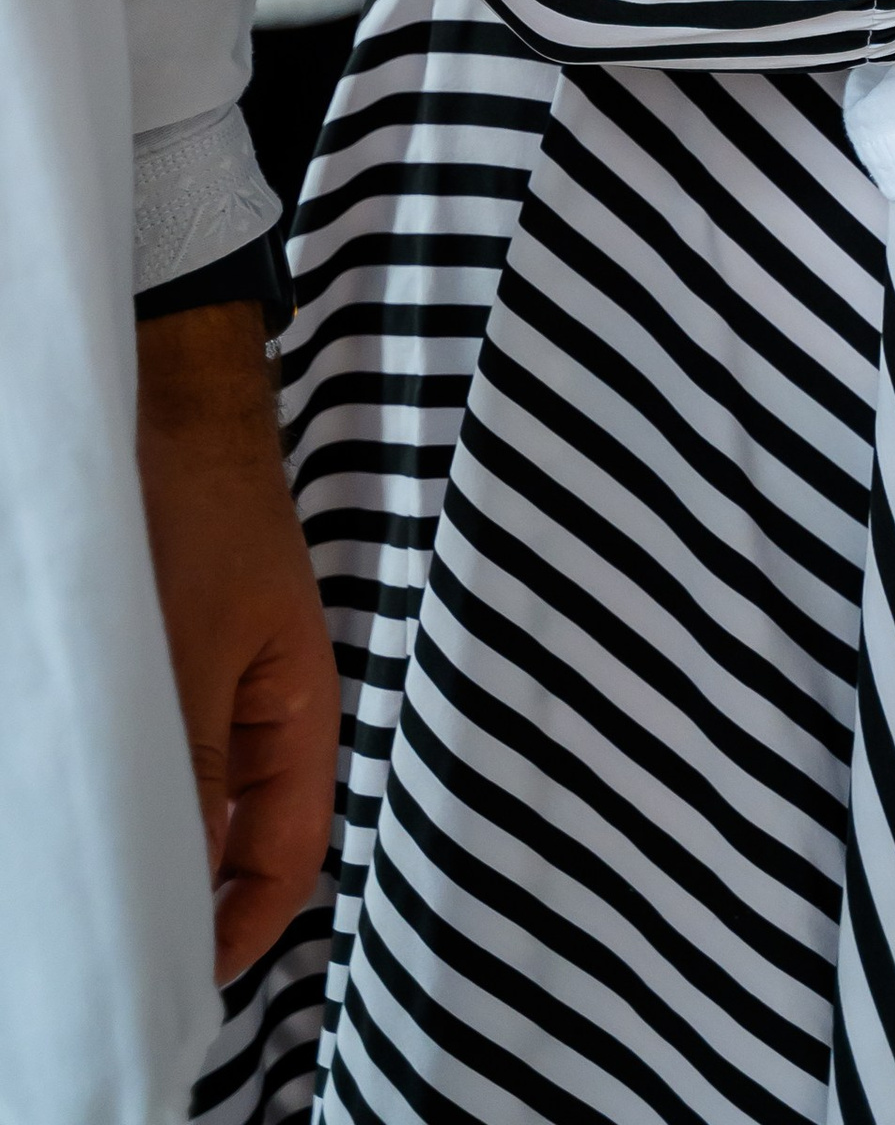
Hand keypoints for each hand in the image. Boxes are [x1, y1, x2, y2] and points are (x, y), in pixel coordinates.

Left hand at [135, 301, 336, 980]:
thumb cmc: (200, 520)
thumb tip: (186, 880)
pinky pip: (166, 757)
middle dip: (190, 899)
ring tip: (99, 881)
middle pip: (241, 845)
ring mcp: (223, 694)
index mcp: (303, 718)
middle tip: (122, 945)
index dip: (240, 930)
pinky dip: (136, 790)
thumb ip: (195, 768)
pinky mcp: (182, 671)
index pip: (286, 861)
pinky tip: (87, 806)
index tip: (179, 982)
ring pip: (196, 803)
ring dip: (156, 842)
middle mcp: (269, 719)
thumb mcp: (189, 655)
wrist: (177, 415)